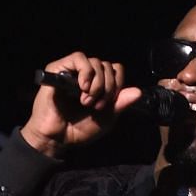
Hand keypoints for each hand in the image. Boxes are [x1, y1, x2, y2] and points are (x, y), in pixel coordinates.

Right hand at [20, 51, 142, 155]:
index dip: (118, 84)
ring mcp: (72, 70)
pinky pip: (79, 58)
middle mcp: (86, 75)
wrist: (57, 138)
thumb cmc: (79, 129)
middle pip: (108, 66)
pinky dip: (86, 72)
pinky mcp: (58, 68)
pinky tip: (83, 88)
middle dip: (108, 88)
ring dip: (97, 83)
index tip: (110, 102)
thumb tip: (138, 92)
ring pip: (96, 62)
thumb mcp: (106, 118)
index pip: (116, 70)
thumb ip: (120, 104)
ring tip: (86, 101)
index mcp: (98, 84)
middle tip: (96, 106)